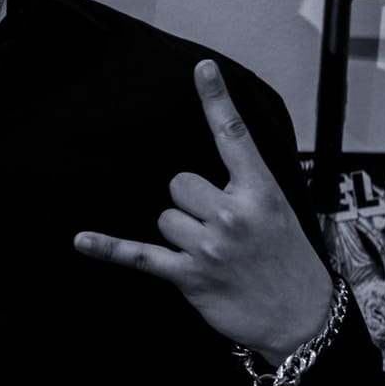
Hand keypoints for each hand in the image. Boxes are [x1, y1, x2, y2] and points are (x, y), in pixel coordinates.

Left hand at [72, 60, 333, 363]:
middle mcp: (234, 214)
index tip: (201, 67)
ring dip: (179, 234)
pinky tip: (81, 240)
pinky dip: (109, 248)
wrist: (303, 318)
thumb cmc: (287, 260)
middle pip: (179, 182)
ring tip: (210, 253)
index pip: (234, 136)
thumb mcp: (279, 212)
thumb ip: (244, 185)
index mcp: (260, 192)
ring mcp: (210, 246)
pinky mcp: (189, 276)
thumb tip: (203, 169)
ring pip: (164, 217)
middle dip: (190, 203)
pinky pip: (139, 254)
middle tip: (218, 228)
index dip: (216, 99)